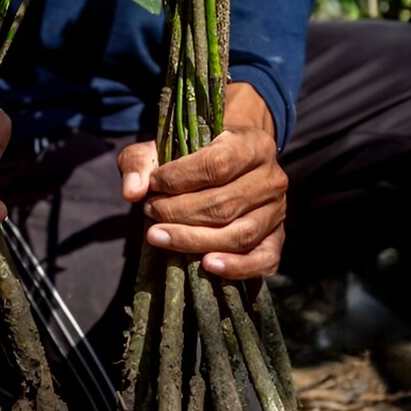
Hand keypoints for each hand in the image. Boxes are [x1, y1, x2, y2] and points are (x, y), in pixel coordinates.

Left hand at [117, 83, 287, 279]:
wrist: (231, 164)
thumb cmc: (195, 156)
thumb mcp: (164, 148)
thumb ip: (140, 161)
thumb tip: (132, 192)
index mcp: (253, 144)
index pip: (218, 164)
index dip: (180, 179)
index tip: (152, 186)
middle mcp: (272, 178)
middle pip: (224, 205)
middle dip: (178, 213)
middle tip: (149, 213)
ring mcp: (277, 211)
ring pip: (239, 234)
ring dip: (194, 241)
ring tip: (160, 237)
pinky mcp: (276, 239)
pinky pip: (262, 259)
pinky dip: (237, 267)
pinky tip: (207, 265)